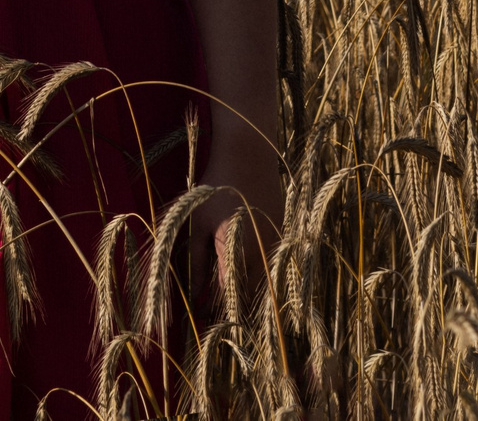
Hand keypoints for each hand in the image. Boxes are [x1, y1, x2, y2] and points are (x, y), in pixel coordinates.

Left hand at [189, 133, 281, 310]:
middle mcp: (260, 254)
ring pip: (265, 282)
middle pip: (250, 296)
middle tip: (218, 313)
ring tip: (233, 296)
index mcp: (235, 254)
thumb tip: (194, 295)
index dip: (217, 313)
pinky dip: (262, 273)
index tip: (206, 321)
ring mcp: (275, 244)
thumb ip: (197, 264)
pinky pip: (274, 263)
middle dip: (235, 308)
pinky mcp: (283, 233)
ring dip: (250, 292)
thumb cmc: (213, 188)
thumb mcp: (197, 225)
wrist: (247, 155)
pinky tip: (248, 270)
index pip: (229, 298)